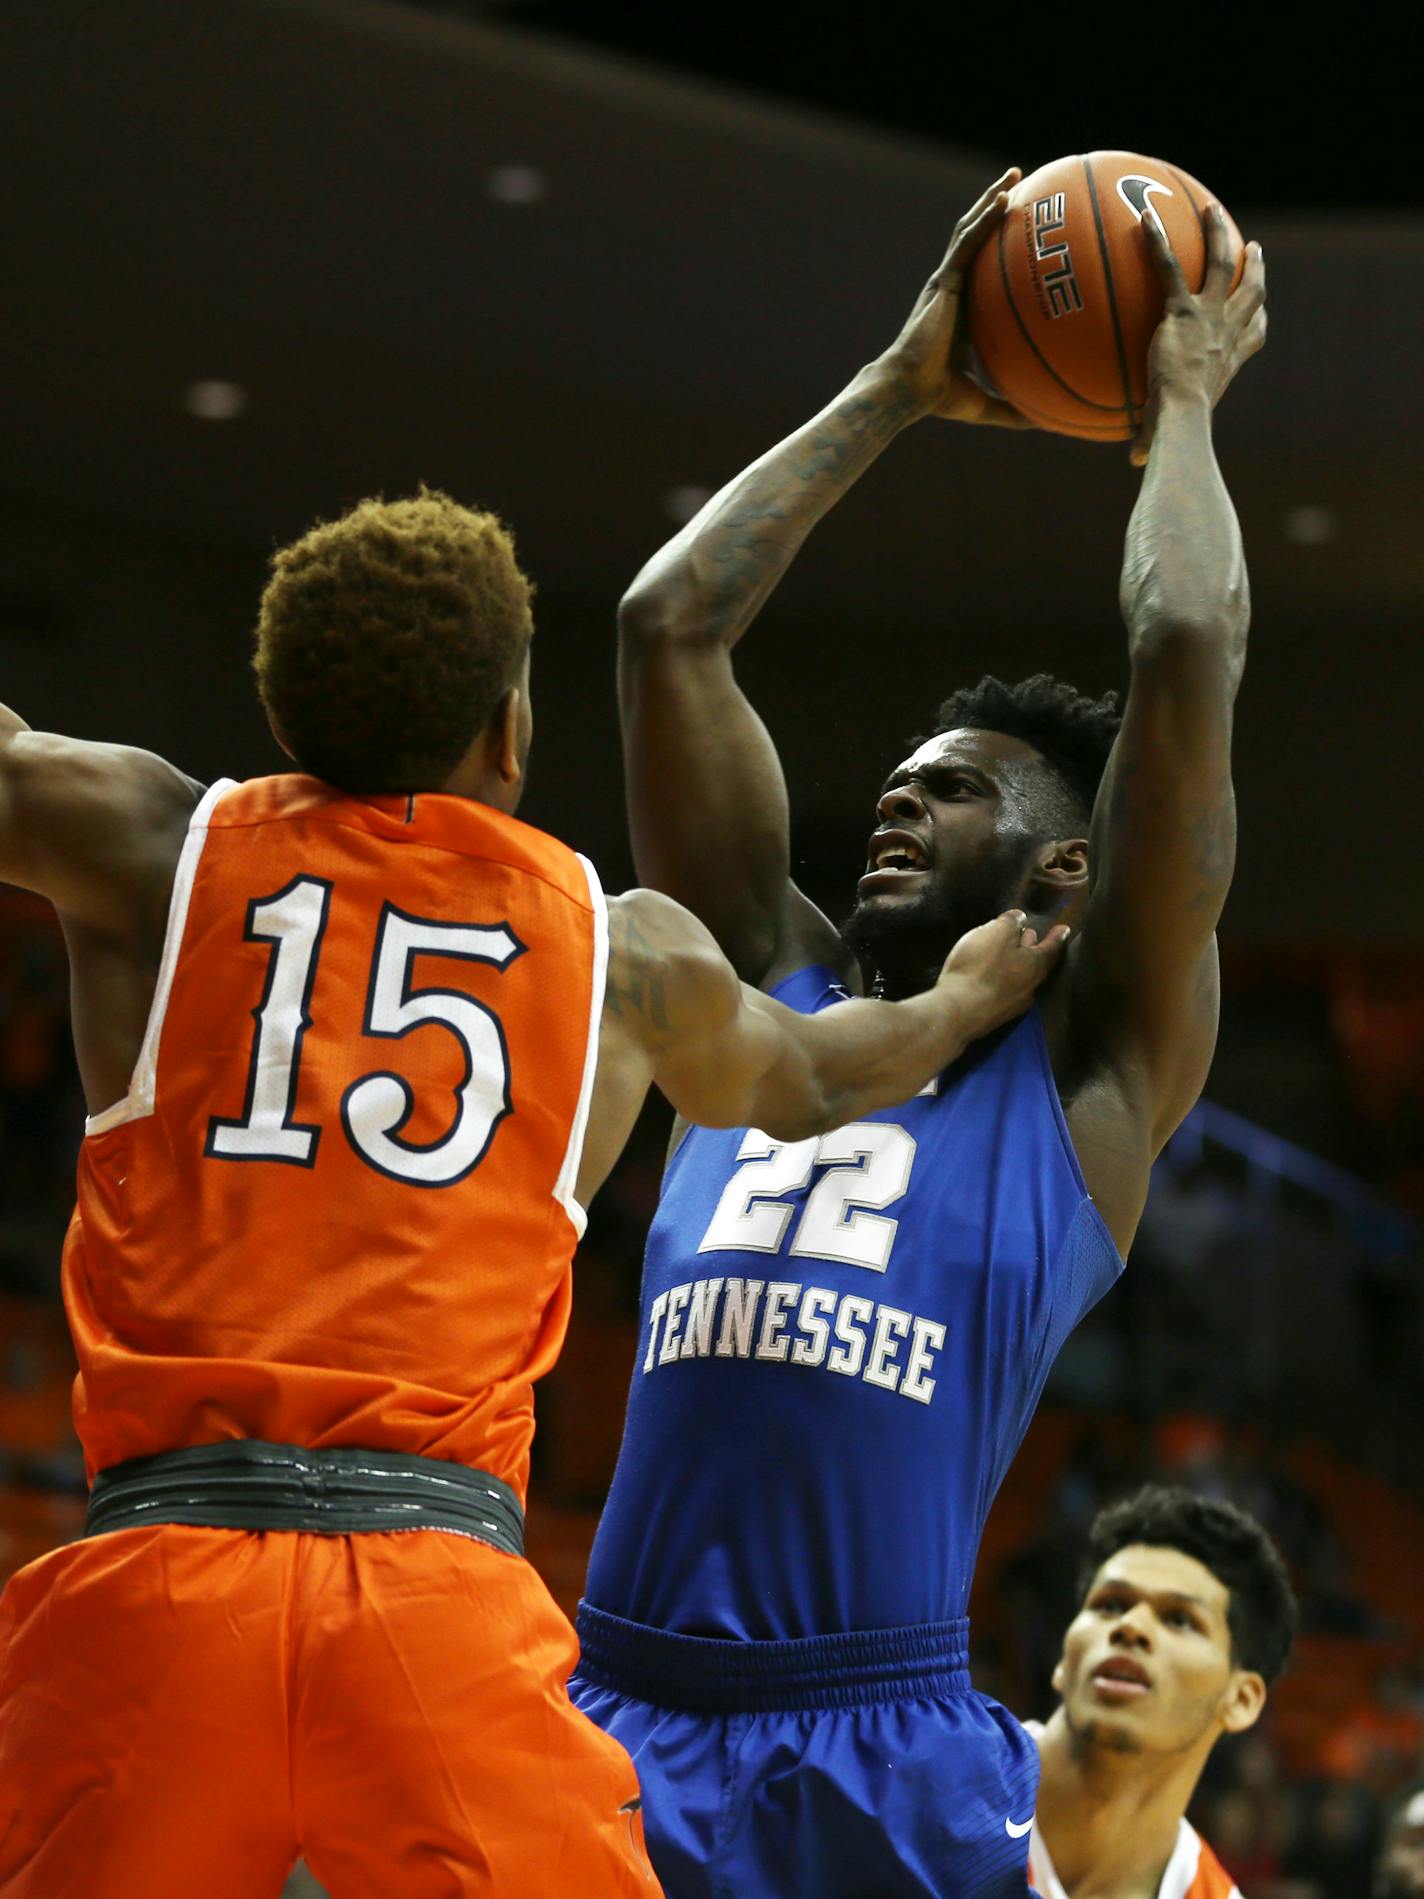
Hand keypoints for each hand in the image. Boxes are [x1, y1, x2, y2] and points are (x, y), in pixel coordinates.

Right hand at [876, 170, 1035, 428]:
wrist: (909, 391)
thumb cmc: (939, 398)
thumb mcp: (987, 402)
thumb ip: (1014, 407)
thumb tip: (1048, 423)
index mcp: (963, 309)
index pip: (984, 270)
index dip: (1000, 246)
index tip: (1025, 231)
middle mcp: (953, 288)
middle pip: (977, 238)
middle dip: (996, 209)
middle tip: (1022, 187)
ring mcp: (946, 282)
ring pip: (970, 230)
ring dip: (991, 200)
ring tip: (1014, 176)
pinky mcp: (942, 282)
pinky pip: (967, 243)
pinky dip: (984, 219)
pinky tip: (1004, 199)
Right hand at [938, 910, 1070, 1033]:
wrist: (957, 1012)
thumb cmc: (981, 967)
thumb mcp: (996, 933)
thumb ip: (1011, 922)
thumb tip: (1020, 919)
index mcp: (1035, 966)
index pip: (1053, 948)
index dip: (1058, 936)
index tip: (1065, 929)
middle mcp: (1029, 987)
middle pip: (1035, 963)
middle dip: (1032, 947)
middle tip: (1030, 934)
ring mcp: (1011, 1004)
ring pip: (1018, 977)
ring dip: (1015, 962)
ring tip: (1006, 950)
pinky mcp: (992, 1014)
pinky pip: (1002, 989)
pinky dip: (1000, 976)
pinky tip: (987, 973)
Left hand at [1130, 203, 1265, 466]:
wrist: (1183, 417)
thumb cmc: (1181, 431)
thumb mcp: (1171, 429)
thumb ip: (1152, 436)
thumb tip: (1135, 463)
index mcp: (1232, 358)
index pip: (1254, 332)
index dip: (1258, 316)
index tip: (1260, 306)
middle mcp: (1228, 331)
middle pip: (1251, 289)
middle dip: (1254, 265)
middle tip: (1253, 246)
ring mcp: (1209, 315)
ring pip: (1222, 262)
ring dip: (1218, 233)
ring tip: (1209, 208)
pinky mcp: (1183, 310)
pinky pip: (1169, 267)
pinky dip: (1156, 241)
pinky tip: (1142, 218)